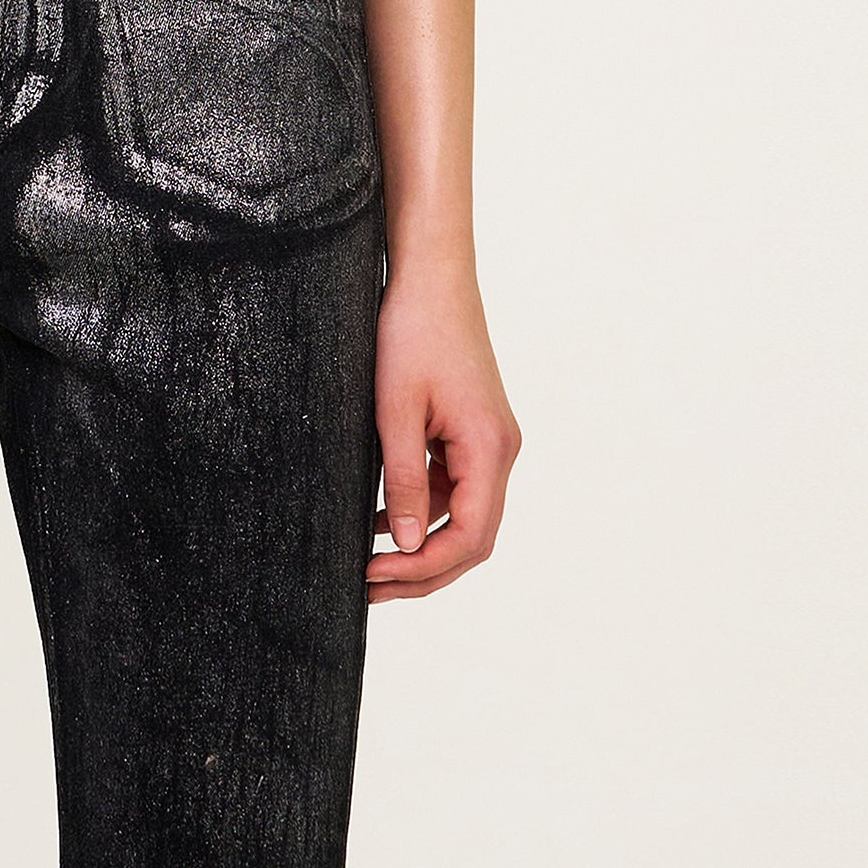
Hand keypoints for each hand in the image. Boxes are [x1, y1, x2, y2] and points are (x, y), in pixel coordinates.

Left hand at [368, 258, 520, 603]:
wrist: (431, 278)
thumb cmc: (412, 332)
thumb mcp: (395, 413)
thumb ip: (405, 483)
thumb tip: (409, 546)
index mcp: (489, 448)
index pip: (469, 537)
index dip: (423, 568)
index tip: (374, 576)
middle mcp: (499, 452)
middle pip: (472, 539)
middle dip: (422, 572)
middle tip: (368, 589)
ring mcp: (488, 445)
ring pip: (463, 520)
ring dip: (419, 548)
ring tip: (368, 567)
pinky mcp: (471, 436)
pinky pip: (453, 492)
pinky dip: (421, 515)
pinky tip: (380, 524)